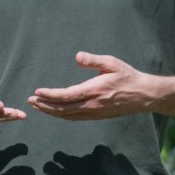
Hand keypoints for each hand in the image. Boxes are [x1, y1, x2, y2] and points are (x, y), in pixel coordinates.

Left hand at [28, 52, 153, 119]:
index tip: (37, 92)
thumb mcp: (112, 63)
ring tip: (37, 106)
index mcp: (94, 90)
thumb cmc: (127, 76)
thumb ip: (94, 60)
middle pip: (63, 109)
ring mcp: (94, 112)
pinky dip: (62, 116)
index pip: (67, 96)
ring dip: (51, 112)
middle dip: (45, 105)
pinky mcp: (97, 116)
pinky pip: (75, 118)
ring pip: (68, 116)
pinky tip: (54, 112)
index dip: (50, 95)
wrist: (143, 95)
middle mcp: (92, 104)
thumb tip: (77, 56)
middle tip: (30, 100)